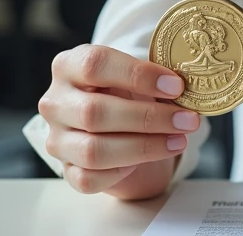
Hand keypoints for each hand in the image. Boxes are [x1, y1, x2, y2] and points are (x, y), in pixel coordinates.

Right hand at [39, 44, 198, 197]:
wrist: (107, 121)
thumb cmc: (121, 90)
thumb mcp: (132, 75)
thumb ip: (152, 78)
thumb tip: (186, 89)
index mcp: (68, 66)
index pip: (95, 64)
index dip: (138, 75)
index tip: (176, 86)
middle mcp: (55, 102)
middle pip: (95, 112)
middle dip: (149, 117)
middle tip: (187, 120)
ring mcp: (56, 139)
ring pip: (93, 150)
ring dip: (144, 147)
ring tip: (178, 140)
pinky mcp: (65, 170)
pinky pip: (89, 178)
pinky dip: (122, 172)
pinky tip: (146, 159)